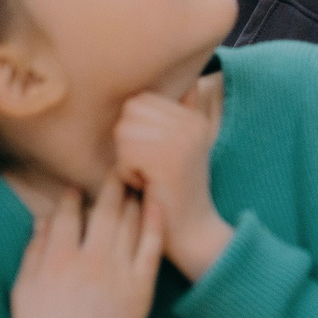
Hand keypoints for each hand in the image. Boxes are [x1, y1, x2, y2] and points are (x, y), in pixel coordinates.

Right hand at [11, 184, 162, 317]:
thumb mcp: (23, 293)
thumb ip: (33, 253)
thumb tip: (43, 219)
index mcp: (57, 260)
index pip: (67, 213)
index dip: (71, 197)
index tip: (75, 190)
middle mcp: (90, 260)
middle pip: (104, 209)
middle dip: (110, 186)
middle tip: (115, 173)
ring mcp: (118, 272)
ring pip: (130, 222)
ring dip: (132, 198)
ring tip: (135, 185)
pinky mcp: (141, 287)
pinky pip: (152, 245)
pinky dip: (155, 220)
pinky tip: (156, 203)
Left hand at [115, 85, 232, 279]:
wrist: (192, 233)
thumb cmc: (175, 194)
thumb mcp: (182, 150)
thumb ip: (180, 117)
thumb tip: (189, 85)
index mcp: (193, 118)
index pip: (140, 100)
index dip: (133, 129)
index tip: (152, 156)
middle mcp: (191, 123)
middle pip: (130, 112)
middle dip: (127, 141)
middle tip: (147, 168)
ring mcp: (182, 139)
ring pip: (124, 131)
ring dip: (126, 158)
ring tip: (147, 177)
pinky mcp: (168, 159)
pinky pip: (125, 153)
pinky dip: (127, 174)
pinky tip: (146, 188)